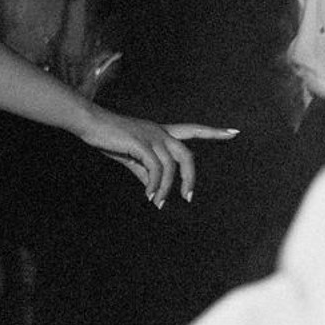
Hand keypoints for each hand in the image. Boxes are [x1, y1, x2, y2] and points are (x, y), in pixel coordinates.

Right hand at [80, 108, 236, 207]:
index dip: (214, 132)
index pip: (193, 130)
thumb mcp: (130, 156)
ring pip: (170, 165)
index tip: (234, 133)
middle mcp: (160, 132)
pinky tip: (149, 194)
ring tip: (158, 202)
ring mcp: (151, 136)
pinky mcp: (140, 143)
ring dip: (166, 188)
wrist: (89, 122)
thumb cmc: (108, 137)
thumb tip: (154, 188)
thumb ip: (144, 171)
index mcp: (161, 132)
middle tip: (188, 197)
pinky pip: (155, 168)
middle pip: (187, 154)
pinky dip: (154, 184)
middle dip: (191, 177)